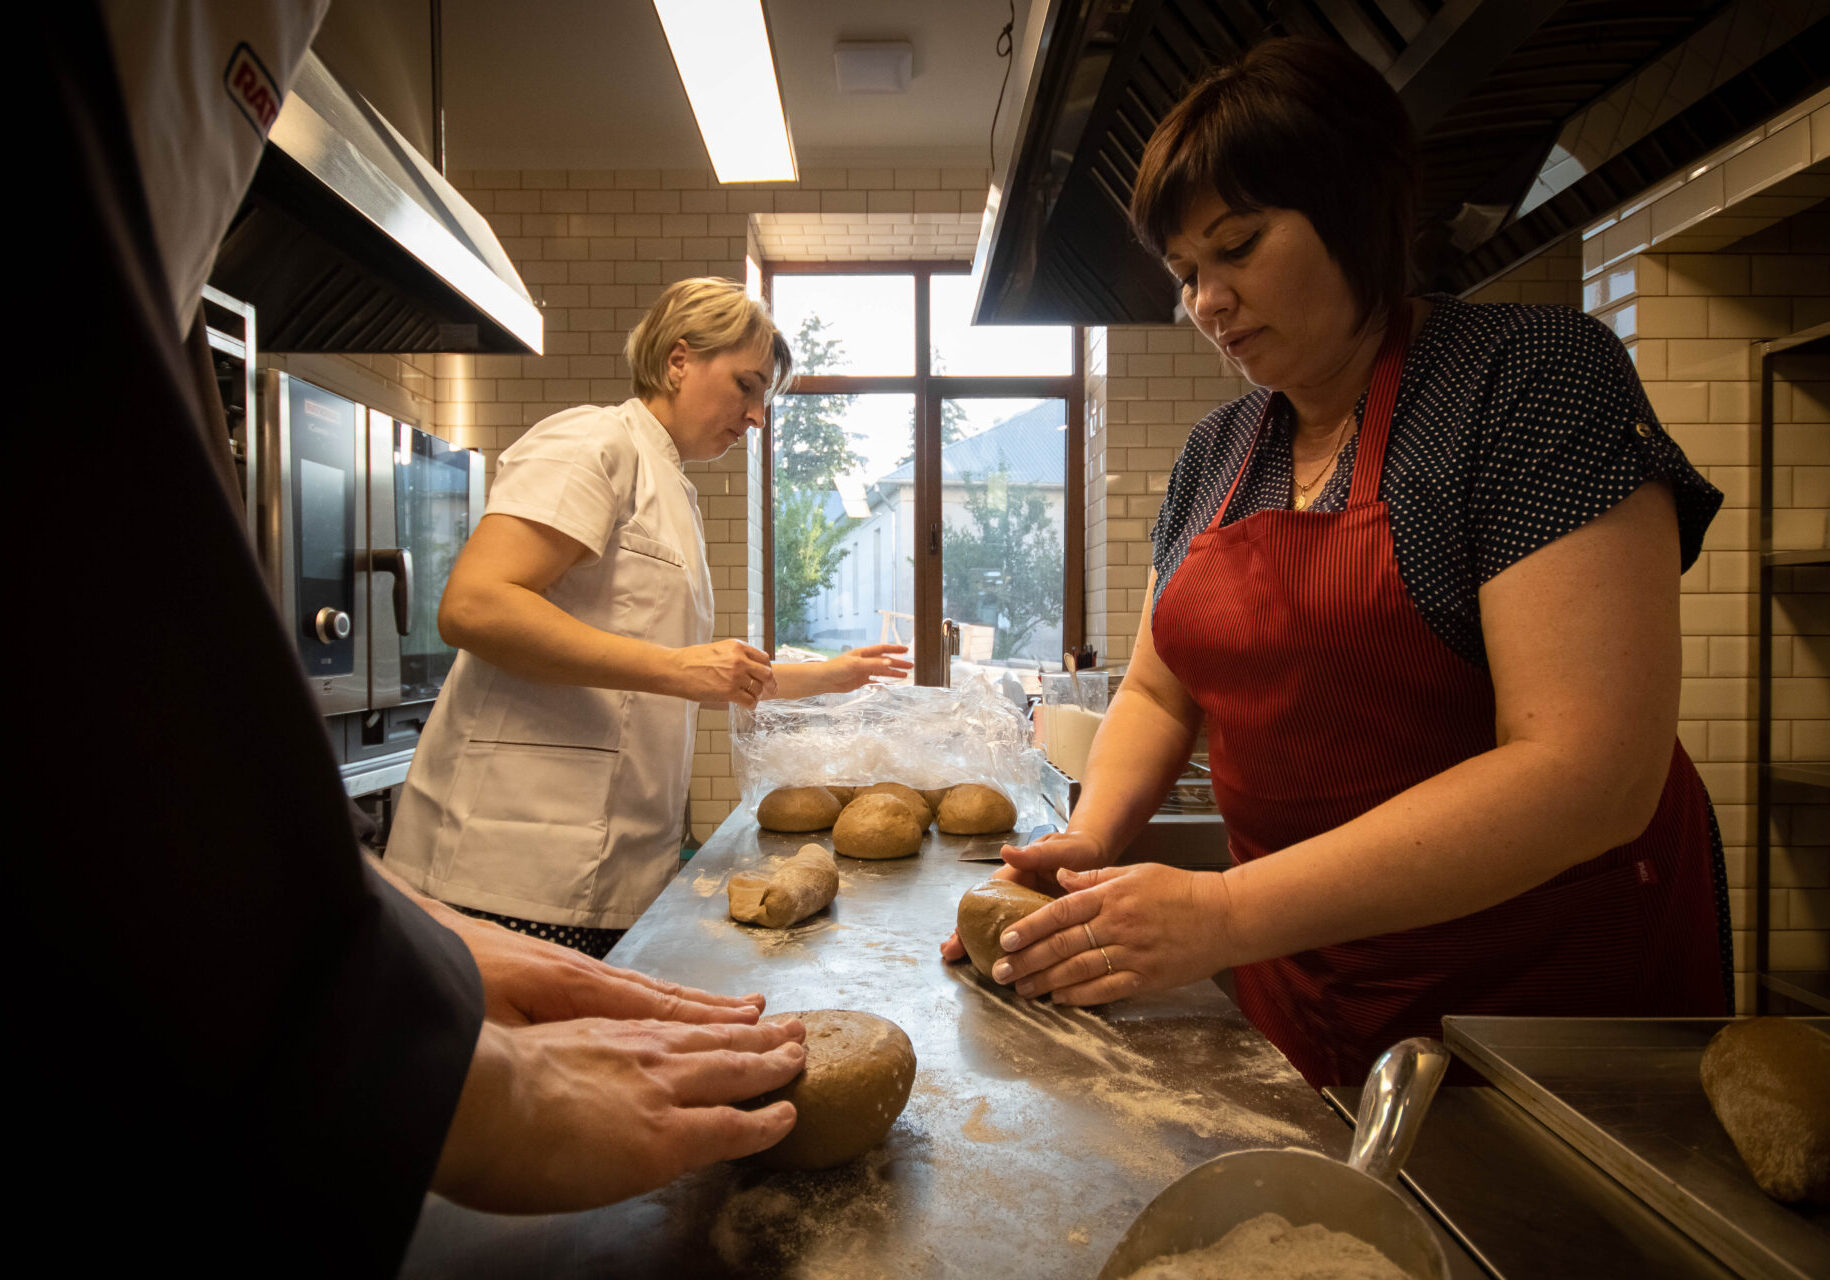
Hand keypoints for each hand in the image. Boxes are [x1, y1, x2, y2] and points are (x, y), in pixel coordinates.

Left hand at [432, 908, 765, 1025]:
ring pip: (644, 990)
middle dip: (715, 1011)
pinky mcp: (550, 975)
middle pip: (662, 995)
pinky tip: (665, 1007)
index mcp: (574, 987)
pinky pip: (621, 990)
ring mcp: (568, 972)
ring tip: (735, 1010)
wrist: (405, 938)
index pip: (655, 1008)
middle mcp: (583, 975)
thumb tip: (589, 1054)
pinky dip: (657, 1000)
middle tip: (765, 1017)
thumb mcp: (490, 1026)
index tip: (752, 1024)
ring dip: (693, 1004)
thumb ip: (544, 1041)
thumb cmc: (441, 987)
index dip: (705, 1021)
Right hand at [434, 1016, 806, 1212]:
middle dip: (755, 1032)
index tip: (727, 1015)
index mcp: (601, 1031)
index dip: (703, 1021)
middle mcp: (639, 1051)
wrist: (477, 1100)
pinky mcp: (668, 1136)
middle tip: (789, 1026)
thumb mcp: (520, 1056)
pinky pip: (732, 1126)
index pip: (667, 1025)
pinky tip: (788, 1114)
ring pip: (734, 1069)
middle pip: (712, 1037)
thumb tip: (552, 1084)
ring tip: (800, 1055)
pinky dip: (766, 1120)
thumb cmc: (475, 1089)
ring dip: (772, 1061)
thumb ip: (551, 1064)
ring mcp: (658, 1089)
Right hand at [670, 639, 774, 705]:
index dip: (767, 669)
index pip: (763, 658)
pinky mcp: (729, 692)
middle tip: (771, 690)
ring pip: (759, 689)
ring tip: (751, 698)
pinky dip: (751, 705)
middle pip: (767, 673)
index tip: (767, 676)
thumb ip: (735, 656)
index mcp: (737, 646)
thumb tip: (750, 667)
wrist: (675, 669)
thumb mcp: (718, 650)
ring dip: (757, 695)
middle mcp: (740, 660)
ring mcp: (736, 676)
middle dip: (771, 683)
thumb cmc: (692, 660)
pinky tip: (748, 705)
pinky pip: (750, 701)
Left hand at [827, 644, 912, 690]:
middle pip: (885, 661)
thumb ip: (873, 664)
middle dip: (898, 663)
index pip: (882, 649)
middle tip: (911, 666)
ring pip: (882, 671)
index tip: (906, 649)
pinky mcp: (860, 680)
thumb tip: (890, 662)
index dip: (894, 649)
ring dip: (893, 673)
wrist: (824, 680)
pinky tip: (891, 683)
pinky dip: (884, 681)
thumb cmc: (837, 668)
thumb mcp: (856, 664)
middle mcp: (865, 661)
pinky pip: (875, 680)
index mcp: (864, 653)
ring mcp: (863, 671)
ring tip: (905, 675)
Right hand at [938, 829, 1107, 962]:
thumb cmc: (1075, 848)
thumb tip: (1006, 851)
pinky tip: (1020, 976)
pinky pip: (1033, 944)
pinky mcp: (1050, 927)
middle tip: (951, 956)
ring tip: (981, 970)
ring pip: (1008, 935)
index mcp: (1015, 878)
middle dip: (968, 938)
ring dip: (991, 952)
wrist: (1098, 856)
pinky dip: (1024, 958)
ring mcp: (1033, 914)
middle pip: (988, 920)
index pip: (984, 899)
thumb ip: (1034, 853)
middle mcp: (1018, 898)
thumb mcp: (1057, 848)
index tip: (953, 937)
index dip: (967, 919)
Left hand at [988, 863, 1234, 1004]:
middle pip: (1063, 945)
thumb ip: (1095, 877)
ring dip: (1045, 981)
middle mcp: (1118, 925)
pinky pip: (1105, 990)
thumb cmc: (1180, 890)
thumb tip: (1059, 878)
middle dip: (1028, 960)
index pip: (1061, 912)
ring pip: (1079, 971)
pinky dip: (1079, 996)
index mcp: (1112, 895)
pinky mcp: (1146, 978)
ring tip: (1022, 988)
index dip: (1030, 927)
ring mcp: (1132, 954)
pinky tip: (1058, 998)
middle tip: (1002, 971)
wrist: (1224, 916)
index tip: (1007, 939)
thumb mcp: (1136, 872)